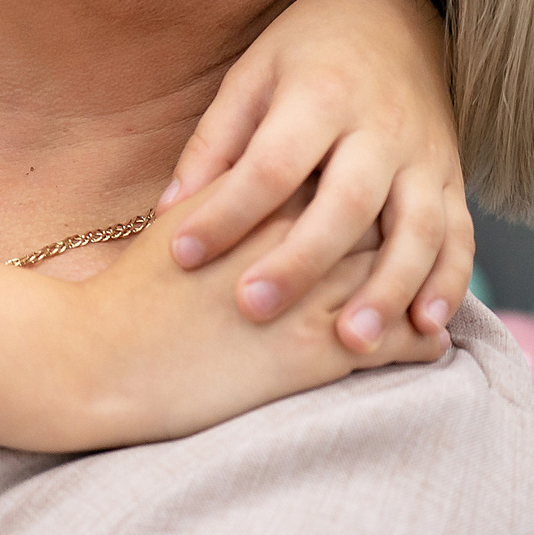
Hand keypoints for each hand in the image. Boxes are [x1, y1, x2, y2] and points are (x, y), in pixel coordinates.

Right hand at [63, 178, 450, 449]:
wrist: (102, 356)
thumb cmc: (131, 292)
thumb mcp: (181, 221)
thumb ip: (223, 189)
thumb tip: (254, 179)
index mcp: (262, 199)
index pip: (336, 178)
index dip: (365, 187)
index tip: (379, 199)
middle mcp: (294, 237)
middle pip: (377, 219)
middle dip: (403, 229)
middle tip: (419, 244)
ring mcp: (310, 295)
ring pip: (396, 275)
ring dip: (418, 284)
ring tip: (431, 294)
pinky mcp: (314, 351)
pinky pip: (396, 342)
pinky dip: (419, 340)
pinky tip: (427, 342)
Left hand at [159, 0, 470, 350]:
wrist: (398, 16)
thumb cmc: (307, 52)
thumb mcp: (252, 75)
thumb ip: (215, 142)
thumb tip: (168, 211)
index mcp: (319, 95)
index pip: (270, 164)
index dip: (224, 212)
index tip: (180, 255)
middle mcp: (380, 128)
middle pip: (343, 204)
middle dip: (300, 263)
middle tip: (252, 311)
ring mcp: (426, 155)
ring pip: (414, 230)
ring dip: (386, 291)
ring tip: (350, 345)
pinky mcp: (454, 177)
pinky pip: (460, 236)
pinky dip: (448, 283)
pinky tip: (425, 330)